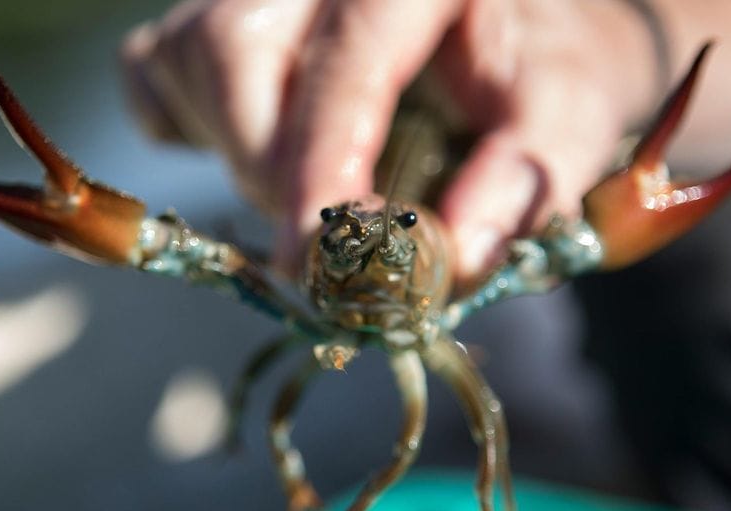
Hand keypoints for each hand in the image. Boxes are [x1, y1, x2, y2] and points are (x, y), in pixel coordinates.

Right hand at [121, 0, 659, 284]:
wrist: (527, 26)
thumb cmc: (549, 60)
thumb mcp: (572, 108)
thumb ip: (527, 176)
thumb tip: (452, 260)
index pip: (349, 59)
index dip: (323, 170)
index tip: (318, 265)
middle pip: (234, 46)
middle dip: (269, 165)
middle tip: (329, 235)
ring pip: (188, 55)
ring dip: (236, 151)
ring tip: (308, 189)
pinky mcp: (226, 11)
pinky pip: (157, 67)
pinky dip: (189, 126)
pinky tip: (257, 147)